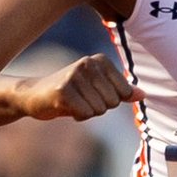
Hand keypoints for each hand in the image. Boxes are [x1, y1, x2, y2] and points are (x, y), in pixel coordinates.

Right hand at [18, 54, 143, 121]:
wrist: (32, 94)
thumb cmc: (70, 92)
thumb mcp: (98, 89)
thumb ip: (121, 91)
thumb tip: (143, 95)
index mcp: (100, 60)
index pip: (124, 93)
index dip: (109, 101)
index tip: (92, 94)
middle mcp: (88, 63)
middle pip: (112, 102)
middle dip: (97, 108)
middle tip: (80, 99)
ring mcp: (75, 75)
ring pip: (99, 110)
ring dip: (86, 112)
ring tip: (72, 102)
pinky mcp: (63, 90)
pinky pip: (85, 114)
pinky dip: (76, 116)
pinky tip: (64, 107)